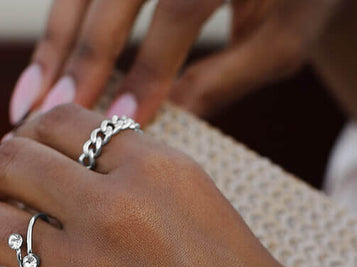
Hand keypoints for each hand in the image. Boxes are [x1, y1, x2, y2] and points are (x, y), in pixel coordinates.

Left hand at [0, 104, 356, 266]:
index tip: (36, 169)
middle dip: (4, 184)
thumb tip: (98, 206)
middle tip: (14, 212)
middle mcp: (122, 213)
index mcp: (168, 176)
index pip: (66, 125)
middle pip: (11, 164)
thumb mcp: (224, 235)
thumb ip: (159, 208)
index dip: (38, 142)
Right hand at [9, 0, 344, 127]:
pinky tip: (47, 70)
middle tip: (53, 114)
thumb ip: (226, 78)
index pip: (179, 9)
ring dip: (56, 41)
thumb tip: (168, 122)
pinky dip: (63, 24)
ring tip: (32, 102)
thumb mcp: (281, 43)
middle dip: (83, 54)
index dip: (150, 65)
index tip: (125, 119)